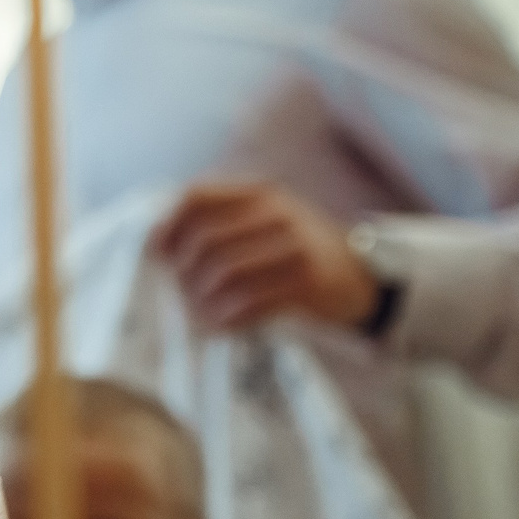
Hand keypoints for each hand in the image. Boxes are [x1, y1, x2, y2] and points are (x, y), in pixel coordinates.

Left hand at [154, 179, 377, 331]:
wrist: (362, 277)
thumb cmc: (296, 252)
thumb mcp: (263, 223)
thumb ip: (218, 224)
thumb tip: (156, 243)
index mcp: (259, 194)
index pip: (196, 197)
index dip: (167, 225)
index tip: (157, 254)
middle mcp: (276, 213)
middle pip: (204, 239)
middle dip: (184, 272)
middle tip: (184, 294)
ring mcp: (295, 246)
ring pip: (225, 272)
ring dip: (203, 300)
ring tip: (202, 314)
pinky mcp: (308, 282)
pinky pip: (251, 301)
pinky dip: (229, 317)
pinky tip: (225, 325)